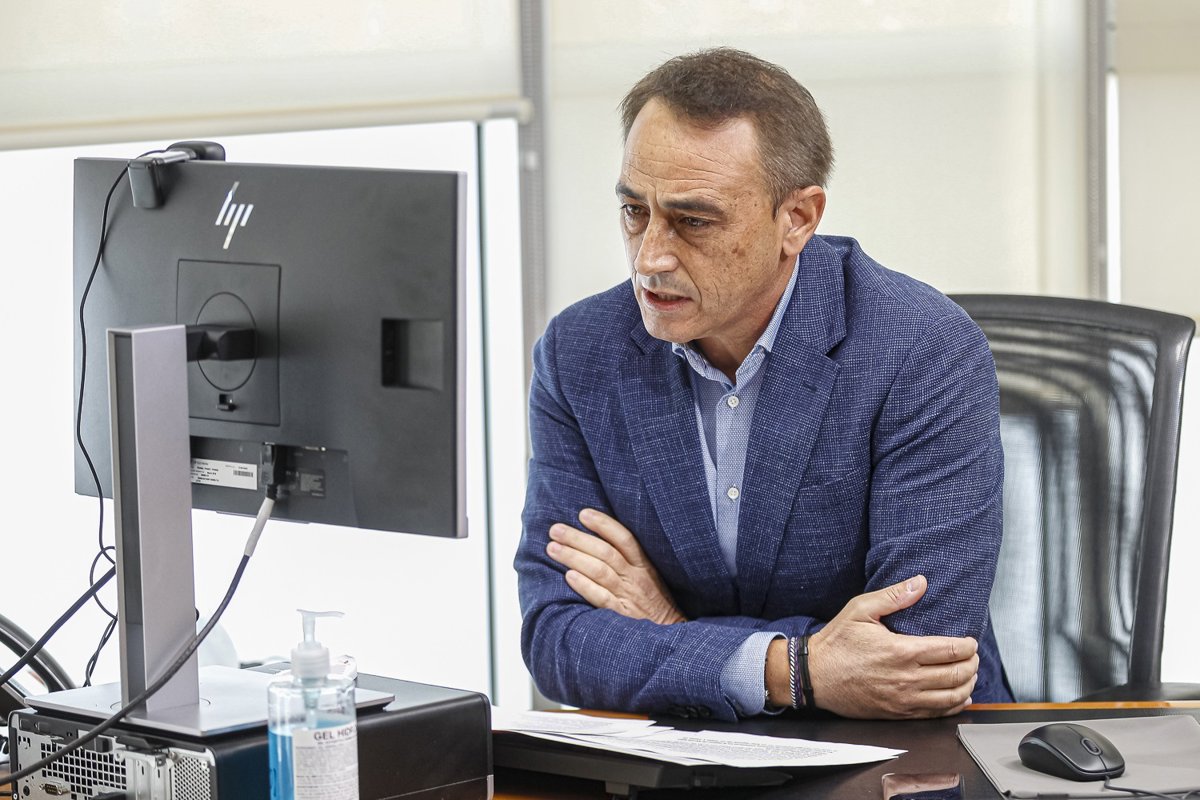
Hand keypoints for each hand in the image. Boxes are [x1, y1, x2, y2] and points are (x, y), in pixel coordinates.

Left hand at [546, 508, 686, 624]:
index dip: (603, 524)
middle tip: (555, 530)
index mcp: (644, 565)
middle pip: (605, 552)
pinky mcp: (622, 615)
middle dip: (578, 538)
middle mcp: (636, 577)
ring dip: (574, 557)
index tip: (583, 514)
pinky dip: (585, 586)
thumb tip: (597, 540)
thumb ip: (629, 560)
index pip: (624, 538)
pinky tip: (568, 576)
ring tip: (553, 548)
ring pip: (600, 571)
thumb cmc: (654, 603)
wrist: (671, 634)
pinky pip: (601, 598)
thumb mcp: (649, 577)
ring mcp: (629, 596)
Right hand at [804, 575, 977, 718]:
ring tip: (970, 674)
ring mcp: (904, 700)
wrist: (814, 676)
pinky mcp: (898, 713)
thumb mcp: (860, 609)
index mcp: (902, 651)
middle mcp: (907, 679)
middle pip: (957, 675)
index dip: (968, 646)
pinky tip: (960, 698)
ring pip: (951, 697)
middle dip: (972, 664)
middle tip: (973, 656)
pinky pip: (936, 714)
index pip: (950, 651)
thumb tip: (920, 583)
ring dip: (967, 685)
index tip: (971, 641)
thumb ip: (893, 596)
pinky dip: (954, 706)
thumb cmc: (836, 643)